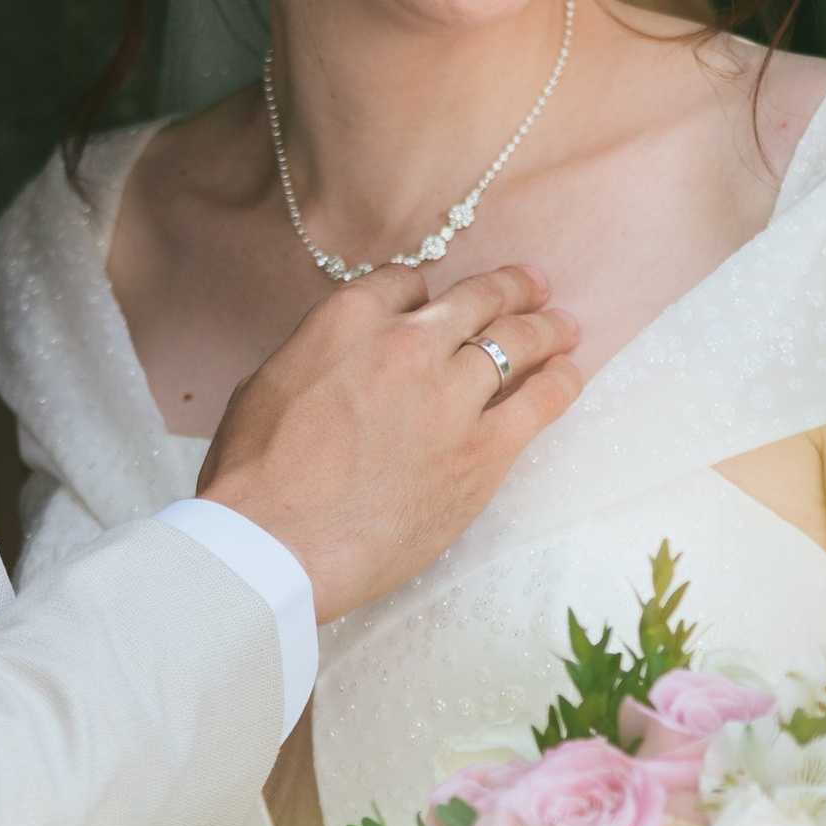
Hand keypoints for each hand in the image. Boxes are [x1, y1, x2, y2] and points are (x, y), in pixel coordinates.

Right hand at [195, 265, 580, 623]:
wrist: (274, 545)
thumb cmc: (254, 476)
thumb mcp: (267, 383)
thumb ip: (319, 354)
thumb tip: (342, 357)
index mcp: (348, 320)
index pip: (407, 281)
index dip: (426, 292)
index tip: (437, 304)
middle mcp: (407, 343)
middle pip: (477, 298)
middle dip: (510, 288)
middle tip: (534, 286)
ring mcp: (451, 396)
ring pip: (518, 341)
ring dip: (548, 327)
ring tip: (565, 325)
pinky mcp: (483, 451)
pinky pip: (541, 400)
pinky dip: (562, 380)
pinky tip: (571, 373)